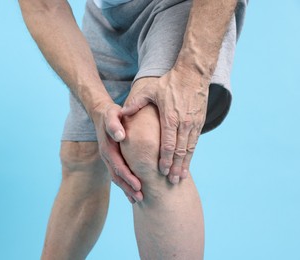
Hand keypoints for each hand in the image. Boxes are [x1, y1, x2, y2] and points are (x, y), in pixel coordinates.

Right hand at [92, 102, 142, 202]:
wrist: (101, 113)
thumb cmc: (111, 113)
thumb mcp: (112, 115)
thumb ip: (114, 124)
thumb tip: (120, 136)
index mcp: (108, 148)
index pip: (119, 166)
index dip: (128, 177)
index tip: (139, 186)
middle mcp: (107, 156)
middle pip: (117, 176)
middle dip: (128, 188)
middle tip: (140, 198)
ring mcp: (108, 159)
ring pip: (116, 177)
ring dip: (126, 189)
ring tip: (138, 199)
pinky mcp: (112, 159)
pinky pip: (117, 174)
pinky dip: (124, 183)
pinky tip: (133, 191)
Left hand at [122, 68, 208, 183]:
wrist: (193, 73)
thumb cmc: (169, 82)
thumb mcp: (150, 90)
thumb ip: (136, 103)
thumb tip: (122, 112)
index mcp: (170, 118)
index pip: (167, 144)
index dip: (165, 159)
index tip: (161, 171)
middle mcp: (183, 123)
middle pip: (179, 151)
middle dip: (175, 168)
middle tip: (172, 182)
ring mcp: (193, 124)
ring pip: (189, 149)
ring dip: (184, 164)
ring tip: (180, 178)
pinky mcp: (199, 122)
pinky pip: (195, 143)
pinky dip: (191, 155)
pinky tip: (187, 164)